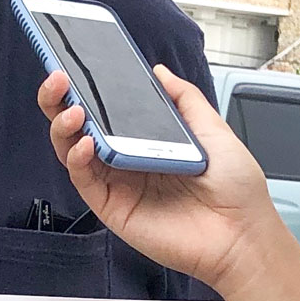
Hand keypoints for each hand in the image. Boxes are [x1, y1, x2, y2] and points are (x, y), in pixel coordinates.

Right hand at [37, 66, 283, 294]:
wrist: (240, 235)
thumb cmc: (235, 190)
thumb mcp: (213, 129)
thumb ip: (184, 99)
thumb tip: (159, 73)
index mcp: (147, 139)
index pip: (106, 109)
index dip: (86, 88)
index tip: (75, 65)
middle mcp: (127, 159)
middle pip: (80, 126)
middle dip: (62, 101)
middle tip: (59, 80)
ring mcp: (117, 183)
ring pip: (73, 150)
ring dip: (65, 127)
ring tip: (73, 110)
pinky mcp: (111, 207)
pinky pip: (84, 179)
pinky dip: (78, 159)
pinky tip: (86, 144)